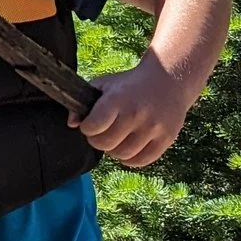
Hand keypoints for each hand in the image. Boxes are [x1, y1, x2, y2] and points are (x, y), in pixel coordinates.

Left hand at [78, 61, 192, 167]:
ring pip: (122, 155)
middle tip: (104, 132)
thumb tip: (72, 123)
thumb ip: (84, 104)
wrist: (167, 79)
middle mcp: (135, 114)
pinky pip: (141, 161)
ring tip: (118, 138)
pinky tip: (130, 146)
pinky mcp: (166, 138)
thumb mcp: (104, 85)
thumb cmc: (129, 84)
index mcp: (117, 99)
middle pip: (105, 144)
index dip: (87, 128)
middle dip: (98, 140)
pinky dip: (131, 159)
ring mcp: (153, 127)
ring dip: (115, 150)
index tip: (92, 123)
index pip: (92, 127)